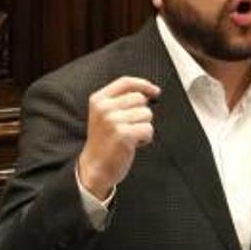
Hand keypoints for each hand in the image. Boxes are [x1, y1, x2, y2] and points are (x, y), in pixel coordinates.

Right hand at [78, 76, 160, 199]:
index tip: (155, 91)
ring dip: (143, 127)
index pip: (126, 82)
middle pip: (140, 99)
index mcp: (99, 100)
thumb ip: (121, 100)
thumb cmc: (104, 141)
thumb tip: (150, 92)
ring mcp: (113, 121)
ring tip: (129, 136)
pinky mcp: (124, 134)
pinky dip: (145, 138)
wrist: (95, 167)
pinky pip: (148, 129)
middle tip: (129, 127)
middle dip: (141, 113)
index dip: (144, 84)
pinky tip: (133, 144)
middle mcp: (104, 108)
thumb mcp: (105, 115)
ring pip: (147, 114)